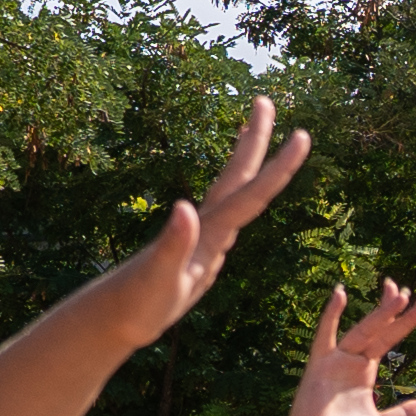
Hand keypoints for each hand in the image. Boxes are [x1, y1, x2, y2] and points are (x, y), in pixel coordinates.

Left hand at [62, 101, 309, 352]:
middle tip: (264, 99)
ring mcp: (204, 235)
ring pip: (234, 190)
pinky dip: (241, 198)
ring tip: (254, 133)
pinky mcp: (202, 249)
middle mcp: (206, 224)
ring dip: (247, 161)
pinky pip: (230, 215)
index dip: (279, 166)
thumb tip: (185, 207)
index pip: (250, 192)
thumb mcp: (159, 276)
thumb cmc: (137, 301)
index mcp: (206, 229)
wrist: (114, 315)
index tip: (301, 135)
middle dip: (254, 139)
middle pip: (237, 175)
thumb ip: (173, 243)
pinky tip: (241, 199)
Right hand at [280, 283, 415, 415]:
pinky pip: (325, 336)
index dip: (405, 323)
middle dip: (392, 310)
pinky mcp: (319, 365)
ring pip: (361, 330)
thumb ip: (404, 414)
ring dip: (378, 313)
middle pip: (377, 329)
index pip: (389, 340)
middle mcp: (352, 361)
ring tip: (394, 292)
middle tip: (407, 290)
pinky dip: (330, 315)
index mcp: (365, 371)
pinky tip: (339, 294)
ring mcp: (335, 361)